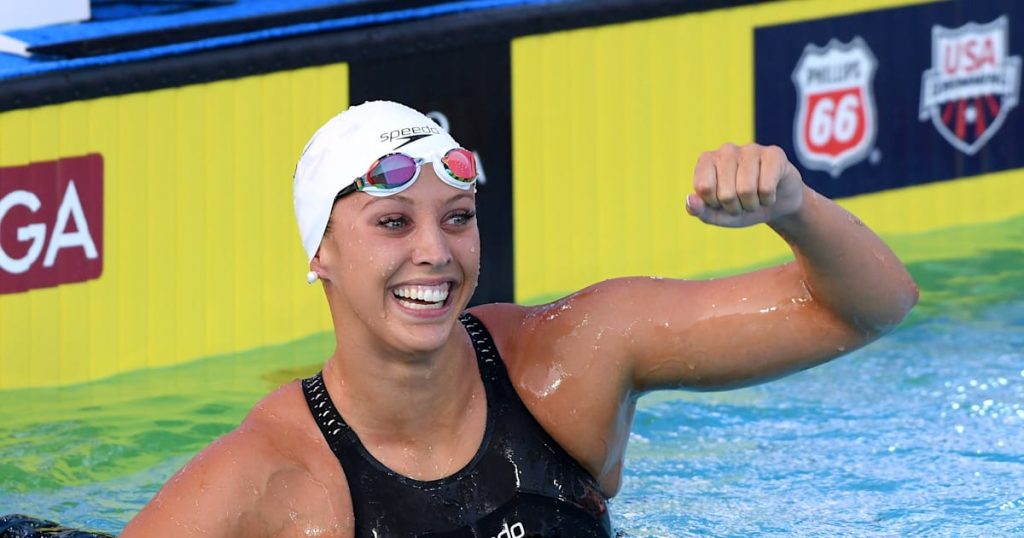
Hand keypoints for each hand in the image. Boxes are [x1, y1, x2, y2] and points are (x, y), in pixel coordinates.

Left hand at [686, 143, 804, 227]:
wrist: (776, 203)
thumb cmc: (740, 205)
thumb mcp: (717, 214)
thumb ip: (699, 210)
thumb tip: (690, 199)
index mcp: (706, 160)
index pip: (703, 188)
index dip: (714, 204)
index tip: (720, 201)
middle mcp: (726, 150)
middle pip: (726, 193)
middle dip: (735, 208)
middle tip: (741, 202)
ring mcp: (751, 149)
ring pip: (746, 190)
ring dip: (752, 205)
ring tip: (754, 199)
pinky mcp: (774, 154)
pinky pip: (767, 187)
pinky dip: (768, 200)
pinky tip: (769, 193)